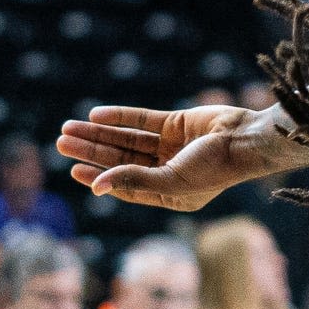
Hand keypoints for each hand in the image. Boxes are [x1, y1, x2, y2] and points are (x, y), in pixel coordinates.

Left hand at [58, 105, 255, 211]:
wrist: (246, 139)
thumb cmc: (214, 169)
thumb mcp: (171, 181)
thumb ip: (134, 180)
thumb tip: (96, 186)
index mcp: (169, 194)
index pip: (125, 185)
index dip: (97, 177)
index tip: (73, 169)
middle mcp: (167, 171)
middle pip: (120, 160)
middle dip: (91, 151)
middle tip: (61, 142)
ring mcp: (171, 147)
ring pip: (126, 139)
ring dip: (99, 133)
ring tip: (69, 128)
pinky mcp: (176, 123)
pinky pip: (141, 120)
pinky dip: (119, 117)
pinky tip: (96, 114)